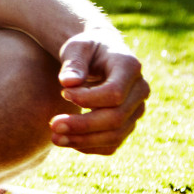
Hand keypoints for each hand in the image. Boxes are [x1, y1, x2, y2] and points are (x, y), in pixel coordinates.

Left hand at [51, 28, 148, 155]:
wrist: (100, 54)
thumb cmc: (86, 48)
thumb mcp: (77, 47)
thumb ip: (74, 63)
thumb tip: (68, 82)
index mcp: (130, 67)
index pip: (115, 94)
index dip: (88, 99)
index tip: (63, 93)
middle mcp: (140, 90)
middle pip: (116, 118)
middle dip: (83, 125)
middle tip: (53, 125)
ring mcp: (136, 109)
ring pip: (116, 135)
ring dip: (84, 140)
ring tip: (55, 138)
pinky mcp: (127, 123)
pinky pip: (113, 143)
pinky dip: (90, 146)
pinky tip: (68, 141)